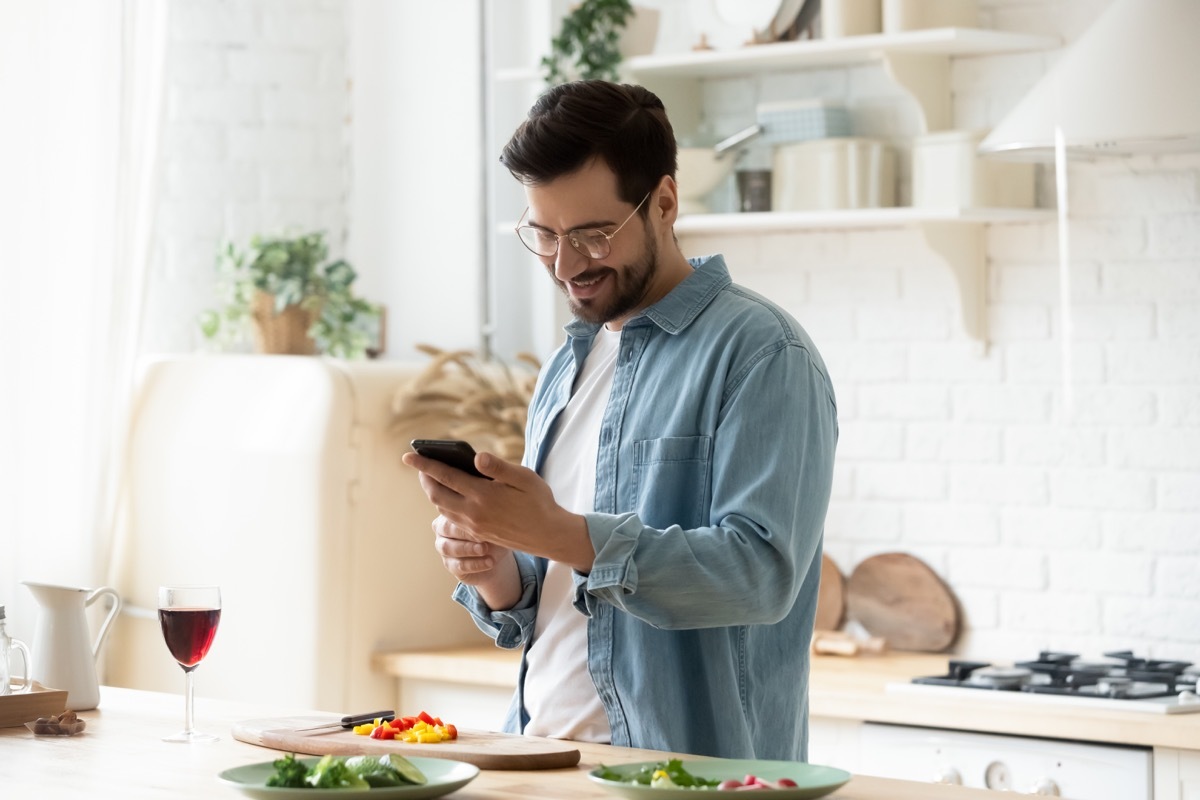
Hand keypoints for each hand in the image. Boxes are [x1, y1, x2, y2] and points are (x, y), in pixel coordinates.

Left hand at [402, 449, 593, 572]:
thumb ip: (498, 467)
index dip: (424, 464)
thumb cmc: (539, 501)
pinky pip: (452, 518)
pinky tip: (448, 495)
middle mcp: (473, 512)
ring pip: (441, 508)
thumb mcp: (524, 478)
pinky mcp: (477, 533)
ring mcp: (474, 526)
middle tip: (419, 464)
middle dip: (424, 478)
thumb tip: (476, 457)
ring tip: (430, 477)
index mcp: (483, 495)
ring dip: (432, 492)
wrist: (548, 535)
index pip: (445, 476)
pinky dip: (444, 504)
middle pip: (436, 494)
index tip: (408, 455)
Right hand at [431, 514, 520, 608]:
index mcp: (449, 513)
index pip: (451, 512)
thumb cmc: (493, 532)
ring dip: (468, 549)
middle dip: (465, 533)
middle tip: (482, 536)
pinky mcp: (449, 565)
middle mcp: (442, 530)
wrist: (496, 555)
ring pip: (448, 548)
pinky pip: (458, 565)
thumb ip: (486, 519)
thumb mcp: (492, 524)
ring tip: (485, 550)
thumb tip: (487, 517)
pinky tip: (489, 562)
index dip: (465, 517)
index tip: (483, 520)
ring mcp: (443, 548)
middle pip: (446, 529)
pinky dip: (475, 564)